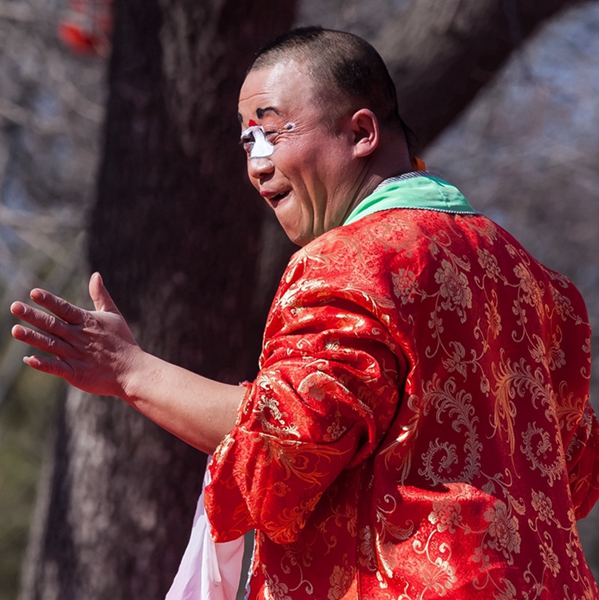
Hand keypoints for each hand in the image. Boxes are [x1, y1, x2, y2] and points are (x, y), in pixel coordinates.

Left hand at [10, 272, 142, 397]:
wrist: (133, 371)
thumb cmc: (122, 342)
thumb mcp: (113, 315)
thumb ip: (101, 296)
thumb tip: (95, 275)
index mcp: (88, 322)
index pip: (65, 308)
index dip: (49, 301)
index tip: (34, 292)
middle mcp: (80, 337)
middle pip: (53, 324)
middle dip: (33, 316)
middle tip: (14, 306)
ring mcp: (77, 355)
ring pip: (51, 344)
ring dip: (33, 337)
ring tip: (15, 330)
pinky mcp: (76, 373)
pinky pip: (57, 368)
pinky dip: (44, 364)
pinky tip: (29, 359)